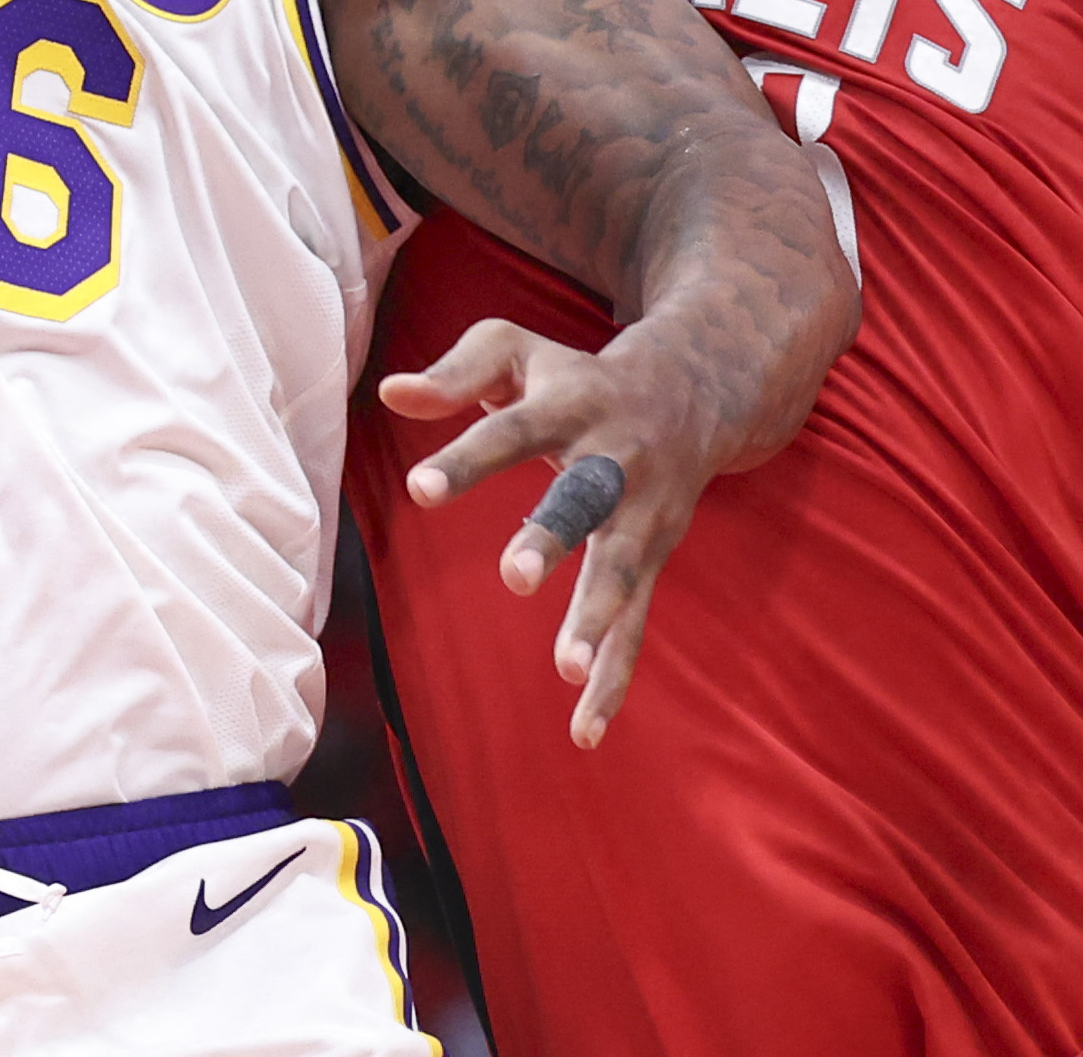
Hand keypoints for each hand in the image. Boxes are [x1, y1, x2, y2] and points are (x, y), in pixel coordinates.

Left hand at [379, 309, 740, 748]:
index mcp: (571, 405)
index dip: (468, 459)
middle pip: (583, 500)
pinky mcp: (653, 560)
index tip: (419, 489)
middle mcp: (613, 462)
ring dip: (598, 619)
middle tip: (515, 576)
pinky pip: (638, 624)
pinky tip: (585, 729)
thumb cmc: (576, 376)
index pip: (511, 432)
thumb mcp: (516, 352)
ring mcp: (640, 516)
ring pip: (622, 569)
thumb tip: (390, 394)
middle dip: (554, 538)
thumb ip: (453, 372)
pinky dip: (615, 678)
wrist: (692, 392)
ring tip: (567, 668)